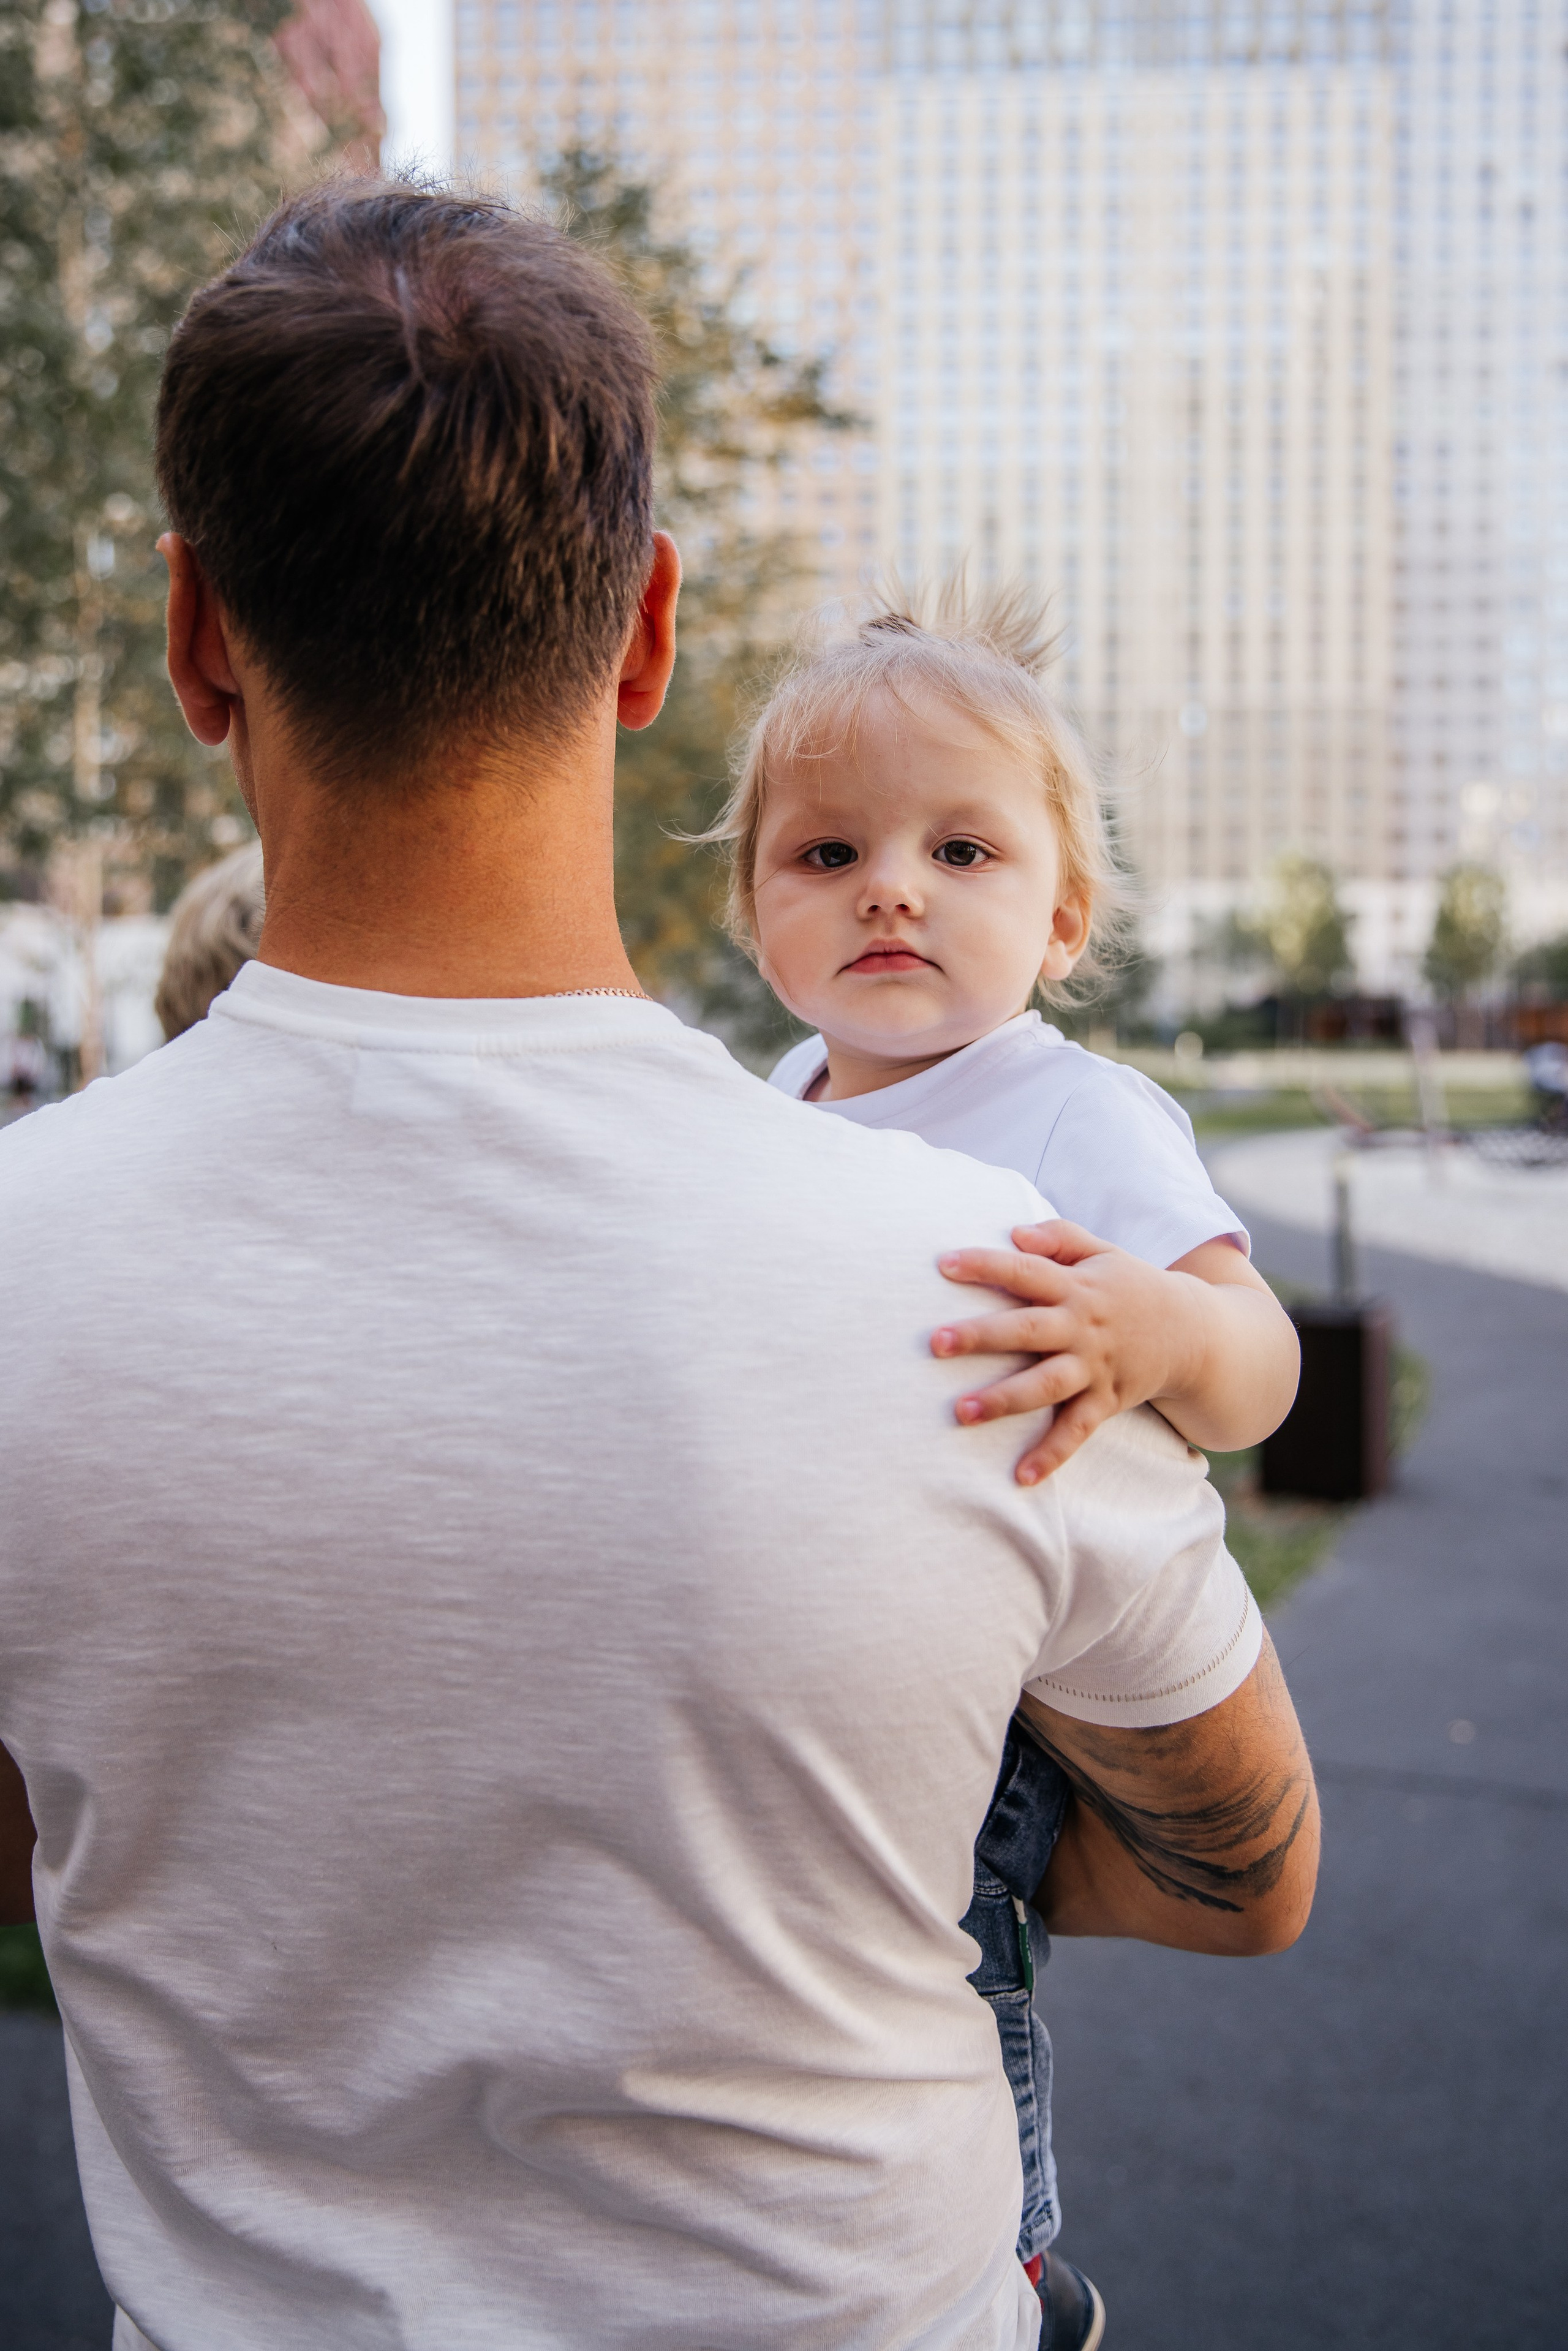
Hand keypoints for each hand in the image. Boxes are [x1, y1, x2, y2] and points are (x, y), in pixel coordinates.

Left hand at [931, 1219, 1205, 1484]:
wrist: (1194, 1333)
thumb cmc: (1132, 1287)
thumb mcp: (1103, 1252)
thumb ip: (1059, 1237)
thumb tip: (1014, 1233)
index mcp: (1077, 1286)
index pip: (1025, 1271)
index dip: (986, 1266)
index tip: (943, 1264)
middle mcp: (1083, 1327)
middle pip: (1028, 1329)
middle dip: (982, 1336)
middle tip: (936, 1342)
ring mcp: (1095, 1367)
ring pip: (1046, 1385)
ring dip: (1004, 1399)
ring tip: (962, 1411)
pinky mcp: (1106, 1401)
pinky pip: (1076, 1431)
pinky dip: (1052, 1454)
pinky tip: (1021, 1477)